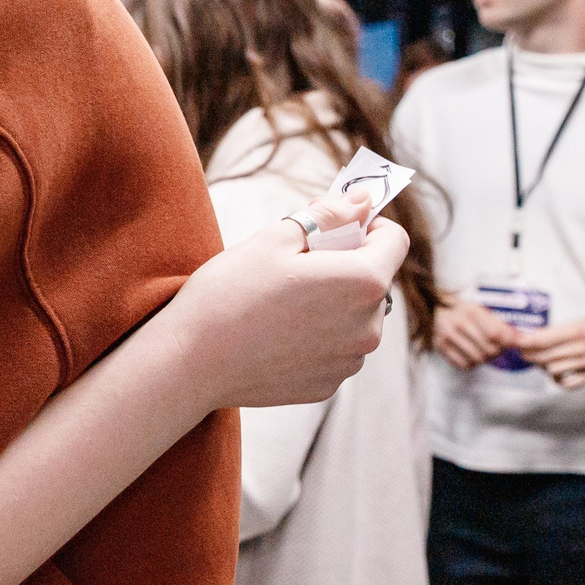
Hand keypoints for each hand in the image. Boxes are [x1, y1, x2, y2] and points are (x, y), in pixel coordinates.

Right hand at [165, 191, 408, 408]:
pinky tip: (274, 334)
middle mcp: (369, 326)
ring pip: (355, 317)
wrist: (191, 361)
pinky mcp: (328, 385)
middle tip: (293, 267)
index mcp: (363, 281)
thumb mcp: (276, 238)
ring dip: (332, 304)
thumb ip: (330, 215)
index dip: (366, 225)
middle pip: (373, 280)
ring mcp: (349, 361)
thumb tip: (363, 200)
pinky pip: (335, 349)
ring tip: (278, 305)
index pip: (394, 240)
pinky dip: (316, 337)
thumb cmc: (229, 293)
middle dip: (344, 266)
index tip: (333, 228)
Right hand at [432, 296, 513, 370]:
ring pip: (478, 358)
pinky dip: (472, 363)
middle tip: (498, 349)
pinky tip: (472, 355)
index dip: (508, 342)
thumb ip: (498, 325)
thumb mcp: (480, 310)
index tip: (512, 344)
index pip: (496, 334)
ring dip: (486, 359)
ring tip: (485, 353)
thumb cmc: (462, 310)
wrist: (433, 308)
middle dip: (498, 352)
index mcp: (472, 311)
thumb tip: (518, 340)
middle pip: (489, 349)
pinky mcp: (440, 346)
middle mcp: (459, 322)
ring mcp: (447, 335)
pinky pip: (463, 364)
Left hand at [514, 314, 584, 387]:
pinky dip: (558, 380)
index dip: (525, 343)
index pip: (541, 340)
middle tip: (523, 353)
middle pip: (544, 356)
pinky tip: (556, 374)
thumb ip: (554, 332)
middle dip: (529, 355)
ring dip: (543, 367)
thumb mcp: (575, 323)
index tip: (516, 343)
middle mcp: (581, 348)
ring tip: (543, 361)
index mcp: (575, 331)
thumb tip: (529, 338)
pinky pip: (568, 384)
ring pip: (553, 370)